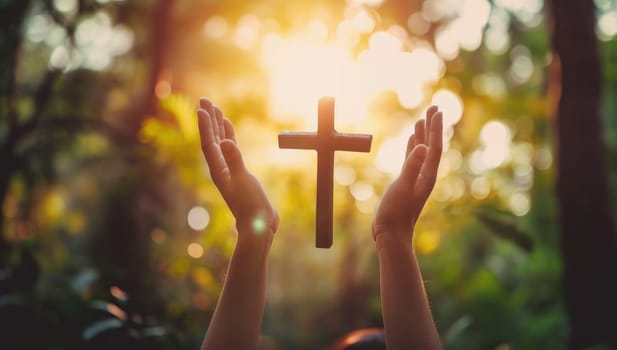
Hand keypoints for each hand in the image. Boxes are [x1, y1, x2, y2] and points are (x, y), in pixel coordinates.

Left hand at [196, 98, 278, 240]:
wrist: (259, 225)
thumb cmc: (250, 205)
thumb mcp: (243, 181)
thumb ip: (234, 161)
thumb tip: (226, 143)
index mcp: (218, 170)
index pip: (209, 144)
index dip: (205, 126)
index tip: (201, 108)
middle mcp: (221, 168)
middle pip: (211, 139)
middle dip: (208, 120)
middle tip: (204, 99)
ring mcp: (229, 169)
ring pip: (221, 142)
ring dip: (217, 125)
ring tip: (216, 108)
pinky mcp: (239, 172)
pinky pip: (231, 149)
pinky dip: (229, 136)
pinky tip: (229, 129)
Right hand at [373, 106, 442, 242]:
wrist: (391, 235)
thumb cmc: (396, 214)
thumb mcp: (402, 188)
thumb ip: (411, 166)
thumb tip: (422, 146)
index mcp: (426, 175)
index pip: (433, 147)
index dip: (435, 128)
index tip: (437, 110)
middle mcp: (424, 175)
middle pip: (430, 146)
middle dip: (432, 127)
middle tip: (434, 107)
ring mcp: (415, 179)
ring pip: (421, 152)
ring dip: (422, 136)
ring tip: (421, 120)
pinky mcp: (405, 183)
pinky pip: (411, 160)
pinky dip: (412, 148)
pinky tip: (411, 142)